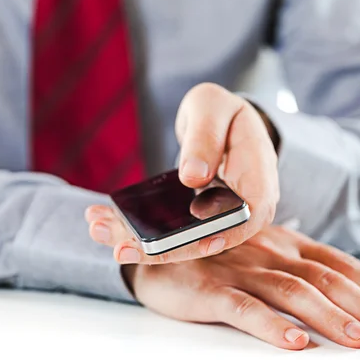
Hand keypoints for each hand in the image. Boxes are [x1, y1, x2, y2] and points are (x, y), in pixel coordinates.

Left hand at [88, 82, 278, 263]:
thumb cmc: (221, 111)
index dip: (221, 236)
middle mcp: (241, 207)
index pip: (247, 218)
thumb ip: (205, 138)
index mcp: (258, 180)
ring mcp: (217, 216)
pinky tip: (104, 220)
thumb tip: (193, 176)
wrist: (218, 119)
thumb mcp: (213, 109)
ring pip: (182, 239)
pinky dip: (137, 228)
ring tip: (101, 231)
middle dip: (164, 250)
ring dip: (140, 243)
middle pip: (208, 239)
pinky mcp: (194, 218)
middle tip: (122, 249)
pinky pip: (169, 229)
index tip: (192, 245)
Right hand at [121, 225, 359, 349]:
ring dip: (329, 316)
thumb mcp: (258, 252)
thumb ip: (292, 264)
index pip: (335, 262)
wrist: (154, 249)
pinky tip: (294, 342)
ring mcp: (238, 269)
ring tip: (359, 341)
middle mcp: (266, 251)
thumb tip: (336, 291)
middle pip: (324, 278)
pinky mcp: (209, 289)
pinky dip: (269, 325)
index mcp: (281, 242)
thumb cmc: (214, 254)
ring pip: (291, 292)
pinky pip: (243, 308)